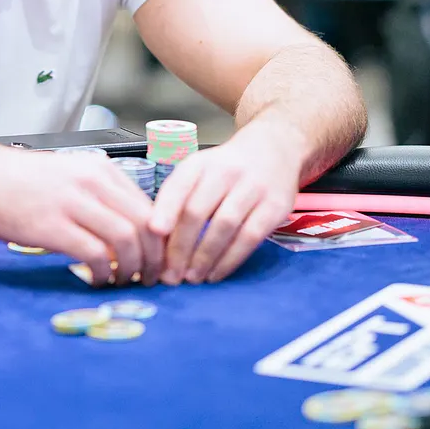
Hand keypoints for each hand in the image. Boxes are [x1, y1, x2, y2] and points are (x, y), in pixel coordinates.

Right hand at [0, 147, 161, 286]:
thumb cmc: (24, 180)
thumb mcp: (72, 175)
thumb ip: (102, 196)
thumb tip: (134, 232)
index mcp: (102, 170)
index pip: (150, 207)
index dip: (162, 241)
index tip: (160, 260)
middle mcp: (93, 182)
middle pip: (145, 225)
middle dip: (154, 259)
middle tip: (151, 278)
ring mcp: (72, 203)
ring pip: (126, 240)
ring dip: (132, 269)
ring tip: (125, 281)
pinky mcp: (52, 226)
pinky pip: (94, 254)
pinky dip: (104, 273)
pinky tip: (98, 280)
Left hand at [148, 123, 301, 285]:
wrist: (274, 150)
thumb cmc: (226, 169)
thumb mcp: (199, 172)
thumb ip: (178, 197)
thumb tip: (156, 239)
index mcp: (201, 163)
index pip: (179, 185)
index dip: (165, 209)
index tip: (153, 234)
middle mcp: (226, 171)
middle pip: (198, 211)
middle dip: (181, 247)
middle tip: (169, 275)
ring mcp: (253, 187)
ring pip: (224, 226)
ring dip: (204, 257)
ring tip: (191, 278)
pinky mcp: (276, 206)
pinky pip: (250, 237)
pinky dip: (230, 260)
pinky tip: (216, 274)